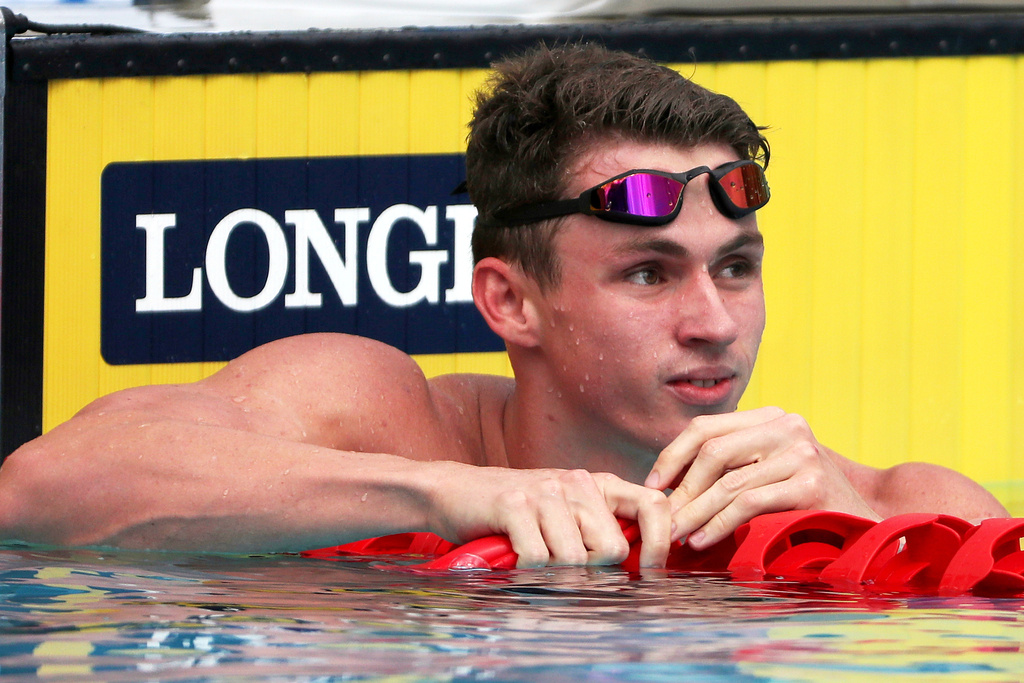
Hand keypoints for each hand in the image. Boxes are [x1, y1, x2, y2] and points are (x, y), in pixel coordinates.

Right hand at [428, 464, 672, 567]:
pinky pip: (538, 558)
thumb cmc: (516, 514)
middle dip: (589, 569)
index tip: (651, 572)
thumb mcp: (566, 513)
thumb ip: (601, 530)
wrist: (455, 492)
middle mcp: (575, 482)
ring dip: (551, 571)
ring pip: (574, 559)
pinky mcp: (513, 504)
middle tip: (559, 562)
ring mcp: (544, 491)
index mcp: (597, 484)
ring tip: (532, 554)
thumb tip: (641, 567)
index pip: (654, 505)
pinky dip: (525, 569)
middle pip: (612, 549)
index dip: (661, 543)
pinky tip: (513, 553)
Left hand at [644, 407, 879, 549]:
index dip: (673, 456)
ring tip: (677, 536)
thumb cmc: (805, 502)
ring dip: (695, 513)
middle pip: (713, 453)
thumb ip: (731, 464)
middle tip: (662, 520)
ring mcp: (801, 453)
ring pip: (728, 483)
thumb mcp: (767, 470)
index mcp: (771, 417)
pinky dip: (719, 524)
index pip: (706, 428)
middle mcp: (787, 426)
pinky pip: (748, 504)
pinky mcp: (809, 484)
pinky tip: (703, 540)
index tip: (652, 485)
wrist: (866, 525)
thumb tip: (669, 481)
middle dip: (682, 490)